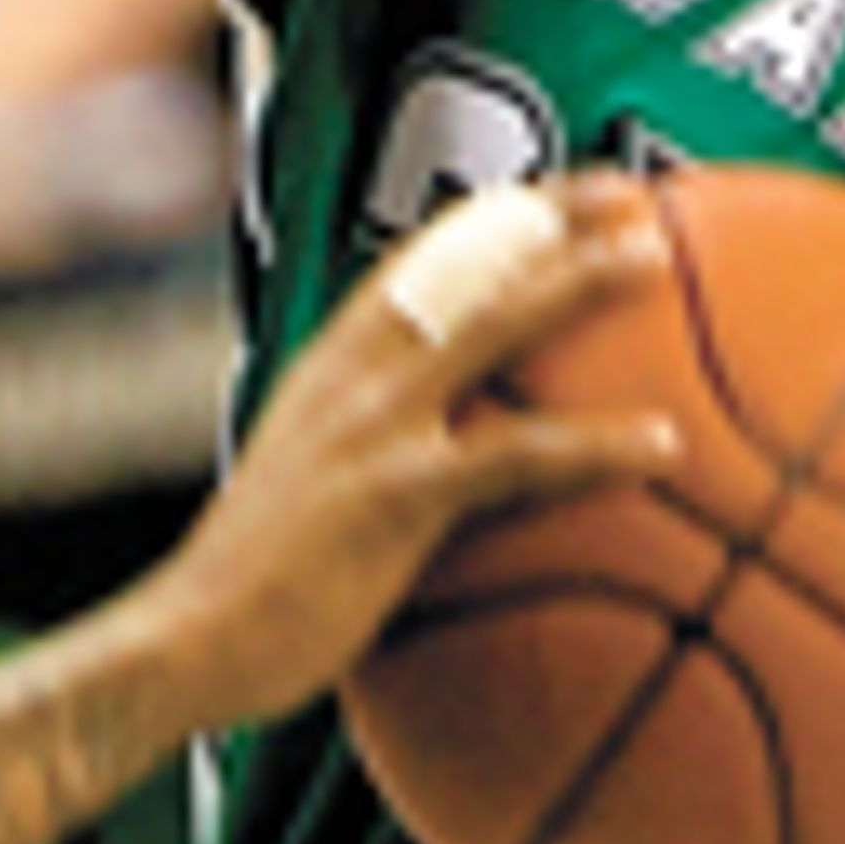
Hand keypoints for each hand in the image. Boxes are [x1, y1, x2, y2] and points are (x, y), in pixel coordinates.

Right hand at [132, 179, 678, 742]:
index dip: (491, 221)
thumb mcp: (302, 504)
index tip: (559, 200)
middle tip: (632, 196)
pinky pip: (518, 457)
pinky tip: (663, 446)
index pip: (415, 263)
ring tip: (656, 259)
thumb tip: (429, 487)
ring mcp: (372, 427)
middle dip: (550, 214)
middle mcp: (349, 377)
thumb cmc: (242, 602)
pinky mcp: (396, 492)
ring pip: (495, 324)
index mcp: (326, 373)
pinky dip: (597, 445)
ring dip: (581, 281)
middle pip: (463, 262)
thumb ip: (360, 470)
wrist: (181, 647)